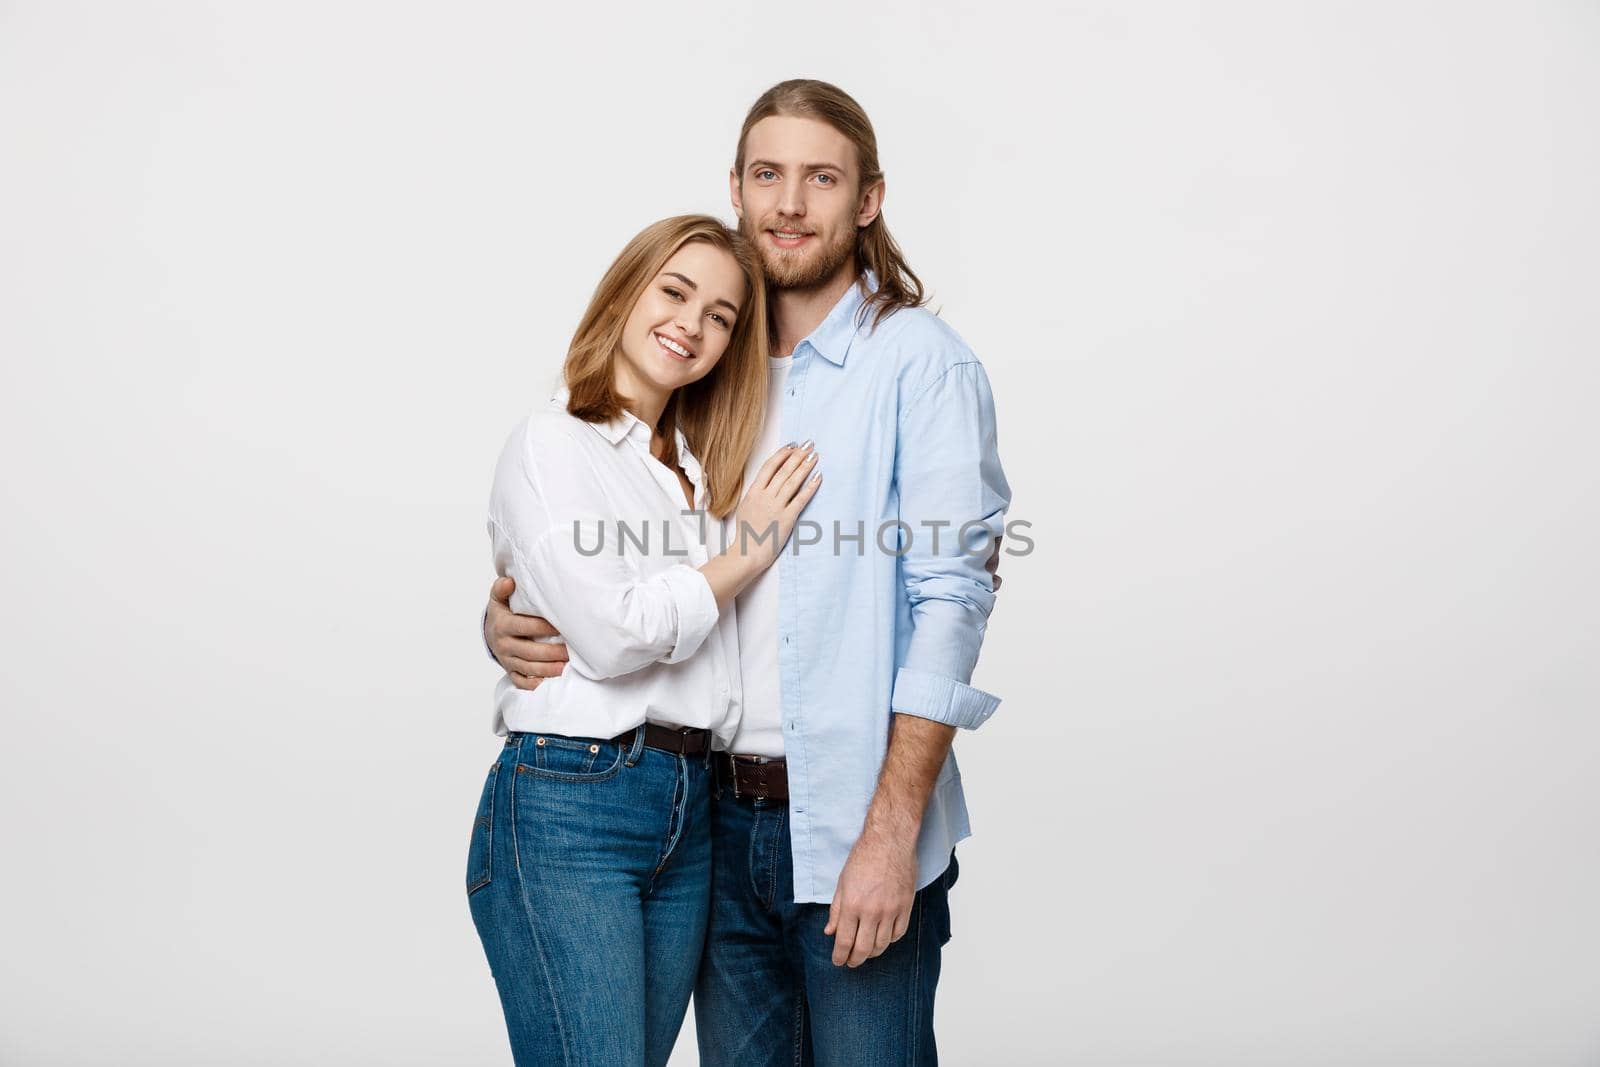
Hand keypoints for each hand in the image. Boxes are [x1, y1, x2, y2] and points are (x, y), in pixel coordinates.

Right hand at [484, 576, 567, 689]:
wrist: (490, 632)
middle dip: (550, 652)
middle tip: (569, 652)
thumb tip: (509, 581)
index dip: (542, 627)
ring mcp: (507, 660)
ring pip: (527, 668)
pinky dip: (534, 684)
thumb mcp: (498, 599)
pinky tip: (549, 683)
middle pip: (528, 651)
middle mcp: (504, 645)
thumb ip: (501, 589)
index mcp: (502, 626)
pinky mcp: (510, 671)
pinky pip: (521, 681)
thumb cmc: (502, 613)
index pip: (523, 627)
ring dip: (547, 670)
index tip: (560, 626)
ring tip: (565, 668)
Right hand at [728, 442, 821, 572]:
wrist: (748, 553)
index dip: (782, 454)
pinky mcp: (787, 518)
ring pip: (792, 481)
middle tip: (808, 445)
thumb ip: (756, 494)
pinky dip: (810, 487)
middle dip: (797, 455)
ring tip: (814, 455)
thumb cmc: (746, 534)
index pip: (769, 467)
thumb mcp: (745, 508)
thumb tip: (766, 483)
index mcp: (753, 492)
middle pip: (783, 470)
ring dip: (805, 466)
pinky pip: (801, 499)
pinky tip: (818, 477)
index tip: (792, 446)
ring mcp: (776, 506)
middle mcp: (765, 496)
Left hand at [824, 829, 917, 966]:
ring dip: (872, 952)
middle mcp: (872, 911)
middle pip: (863, 948)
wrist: (890, 841)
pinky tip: (883, 939)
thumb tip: (830, 932)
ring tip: (866, 952)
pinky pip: (899, 933)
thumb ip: (836, 910)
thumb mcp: (842, 883)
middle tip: (851, 962)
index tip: (838, 962)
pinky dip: (890, 940)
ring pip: (882, 944)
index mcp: (852, 904)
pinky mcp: (905, 906)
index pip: (844, 941)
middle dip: (855, 960)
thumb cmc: (863, 857)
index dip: (840, 956)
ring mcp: (891, 910)